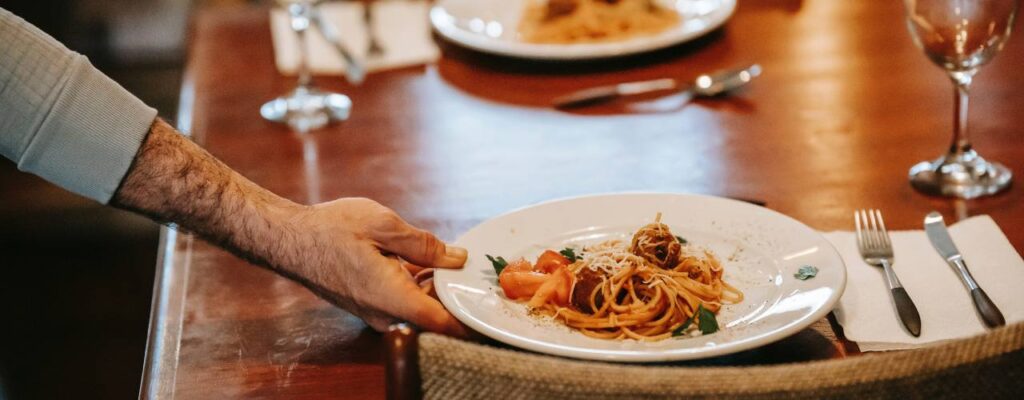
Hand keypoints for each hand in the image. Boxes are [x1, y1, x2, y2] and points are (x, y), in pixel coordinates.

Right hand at [279, 198, 469, 335]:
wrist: (290, 240)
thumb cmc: (331, 230)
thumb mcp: (385, 225)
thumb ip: (425, 244)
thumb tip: (457, 258)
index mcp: (393, 297)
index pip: (443, 323)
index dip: (471, 320)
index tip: (491, 310)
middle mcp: (385, 314)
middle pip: (435, 315)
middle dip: (456, 294)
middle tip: (477, 271)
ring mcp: (376, 312)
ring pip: (419, 307)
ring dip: (437, 287)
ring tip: (451, 259)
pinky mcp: (370, 305)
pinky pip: (403, 301)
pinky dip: (418, 284)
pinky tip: (423, 261)